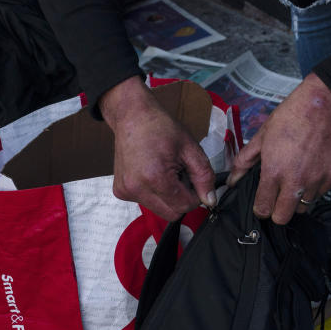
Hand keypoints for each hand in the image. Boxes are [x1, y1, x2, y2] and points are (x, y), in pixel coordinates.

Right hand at [101, 76, 216, 220]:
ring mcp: (125, 191)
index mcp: (155, 177)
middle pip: (171, 213)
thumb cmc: (162, 128)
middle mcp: (136, 188)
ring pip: (159, 210)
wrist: (133, 117)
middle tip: (182, 175)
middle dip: (183, 198)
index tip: (195, 179)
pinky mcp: (120, 191)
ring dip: (169, 197)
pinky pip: (146, 202)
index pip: (185, 206)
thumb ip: (204, 176)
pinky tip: (155, 173)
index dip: (196, 195)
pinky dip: (156, 193)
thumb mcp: (191, 148)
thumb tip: (210, 200)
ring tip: (168, 172)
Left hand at [228, 73, 330, 224]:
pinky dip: (314, 189)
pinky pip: (320, 194)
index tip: (262, 201)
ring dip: (297, 199)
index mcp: (274, 172)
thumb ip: (244, 162)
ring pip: (303, 208)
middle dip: (277, 211)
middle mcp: (296, 181)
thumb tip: (232, 181)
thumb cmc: (289, 118)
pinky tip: (311, 172)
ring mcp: (317, 180)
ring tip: (296, 181)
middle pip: (283, 217)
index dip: (260, 207)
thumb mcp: (261, 137)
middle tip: (277, 197)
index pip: (263, 209)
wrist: (321, 106)